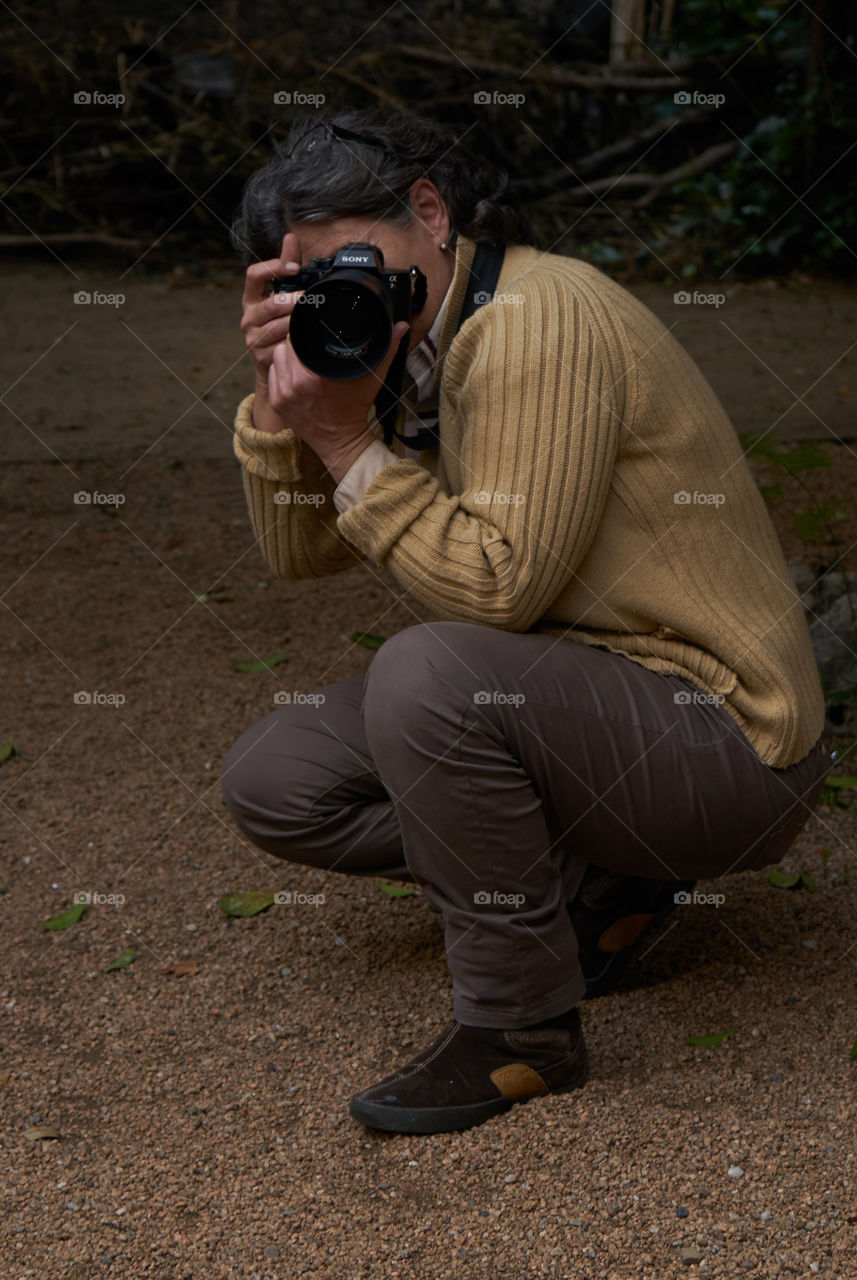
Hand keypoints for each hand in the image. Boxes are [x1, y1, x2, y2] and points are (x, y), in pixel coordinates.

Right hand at [239, 231, 306, 433]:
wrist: (273, 364)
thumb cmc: (280, 323)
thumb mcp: (281, 292)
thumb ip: (285, 265)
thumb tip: (290, 237)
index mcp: (251, 297)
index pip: (253, 274)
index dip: (273, 268)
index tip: (294, 267)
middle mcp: (248, 316)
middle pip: (270, 304)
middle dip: (293, 301)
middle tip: (310, 298)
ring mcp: (253, 337)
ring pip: (277, 326)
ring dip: (296, 322)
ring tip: (310, 319)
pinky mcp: (260, 356)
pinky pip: (280, 346)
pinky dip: (294, 342)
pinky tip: (303, 338)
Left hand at [265, 232, 408, 479]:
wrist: (341, 443)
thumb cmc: (355, 409)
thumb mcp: (371, 378)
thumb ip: (386, 349)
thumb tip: (401, 326)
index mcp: (313, 376)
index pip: (297, 337)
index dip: (303, 329)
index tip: (313, 328)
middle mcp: (293, 385)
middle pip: (284, 345)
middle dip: (295, 341)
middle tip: (308, 342)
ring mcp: (282, 395)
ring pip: (275, 358)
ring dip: (286, 354)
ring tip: (301, 355)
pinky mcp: (276, 402)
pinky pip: (271, 375)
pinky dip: (280, 370)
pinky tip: (293, 371)